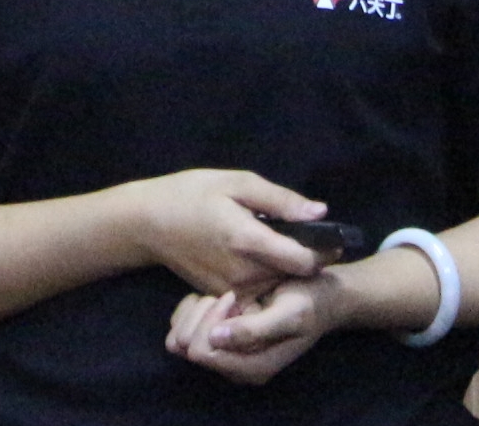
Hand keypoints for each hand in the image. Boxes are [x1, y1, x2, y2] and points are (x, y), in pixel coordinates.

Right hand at [130, 169, 328, 296]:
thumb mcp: (237, 183)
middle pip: (294, 275)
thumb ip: (281, 200)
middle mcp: (243, 273)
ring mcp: (232, 289)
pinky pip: (258, 290)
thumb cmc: (193, 194)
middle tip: (301, 235)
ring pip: (278, 285)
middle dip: (308, 259)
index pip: (304, 262)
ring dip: (286, 269)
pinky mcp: (223, 296)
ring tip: (278, 243)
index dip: (324, 251)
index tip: (331, 237)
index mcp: (248, 240)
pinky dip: (266, 276)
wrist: (148, 223)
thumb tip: (320, 213)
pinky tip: (256, 255)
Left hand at [164, 278, 334, 385]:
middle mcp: (234, 367)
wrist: (319, 297)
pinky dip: (195, 307)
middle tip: (231, 295)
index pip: (202, 353)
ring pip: (180, 338)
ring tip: (227, 297)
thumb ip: (256, 329)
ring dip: (199, 311)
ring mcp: (224, 354)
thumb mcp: (291, 313)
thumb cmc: (308, 302)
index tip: (234, 297)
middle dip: (205, 315)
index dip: (212, 321)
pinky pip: (183, 326)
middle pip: (188, 347)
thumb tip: (217, 339)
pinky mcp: (217, 339)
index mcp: (252, 368)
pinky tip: (218, 297)